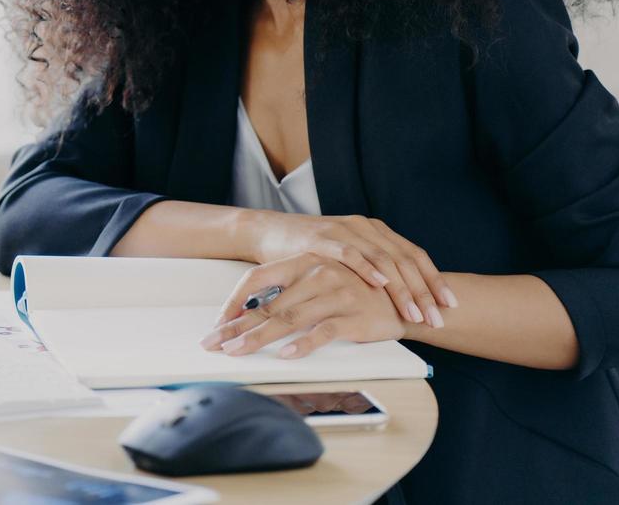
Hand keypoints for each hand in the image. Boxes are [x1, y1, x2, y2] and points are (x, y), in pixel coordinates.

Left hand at [197, 253, 406, 358]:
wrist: (404, 300)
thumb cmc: (354, 293)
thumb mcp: (318, 284)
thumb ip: (289, 293)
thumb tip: (249, 314)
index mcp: (304, 262)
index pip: (257, 278)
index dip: (233, 302)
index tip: (216, 323)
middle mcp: (317, 274)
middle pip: (267, 304)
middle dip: (237, 327)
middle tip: (214, 344)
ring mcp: (335, 294)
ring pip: (289, 318)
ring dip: (259, 338)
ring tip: (238, 351)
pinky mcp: (353, 315)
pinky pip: (323, 331)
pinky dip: (303, 344)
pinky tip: (286, 355)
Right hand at [245, 210, 454, 326]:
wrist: (270, 232)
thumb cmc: (311, 252)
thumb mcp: (349, 258)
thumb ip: (375, 268)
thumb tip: (406, 296)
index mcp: (376, 231)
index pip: (414, 255)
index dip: (434, 279)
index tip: (450, 304)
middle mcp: (365, 227)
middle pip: (404, 259)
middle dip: (424, 291)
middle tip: (436, 318)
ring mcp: (344, 231)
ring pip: (383, 259)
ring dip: (402, 288)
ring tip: (415, 313)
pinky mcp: (322, 239)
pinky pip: (350, 253)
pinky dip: (368, 269)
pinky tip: (381, 285)